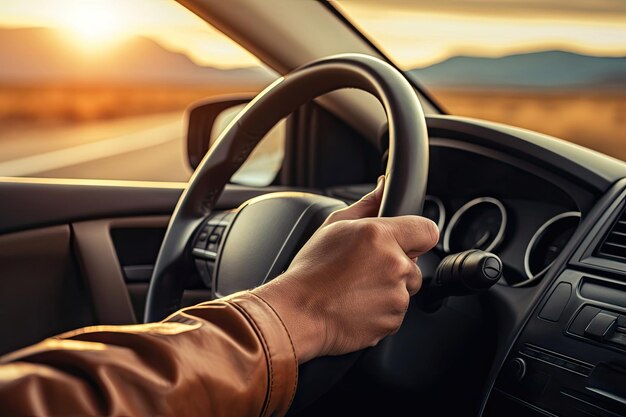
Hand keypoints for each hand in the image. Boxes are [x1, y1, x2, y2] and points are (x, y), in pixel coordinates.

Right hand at [253, 177, 438, 362]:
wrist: (298, 313)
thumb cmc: (311, 271)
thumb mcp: (333, 226)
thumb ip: (366, 204)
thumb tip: (383, 186)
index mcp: (380, 236)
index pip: (427, 230)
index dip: (416, 236)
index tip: (404, 242)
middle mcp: (393, 265)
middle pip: (414, 264)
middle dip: (395, 266)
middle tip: (364, 269)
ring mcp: (395, 297)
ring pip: (404, 290)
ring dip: (387, 290)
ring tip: (354, 289)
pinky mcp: (392, 322)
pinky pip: (395, 313)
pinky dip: (380, 311)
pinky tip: (355, 305)